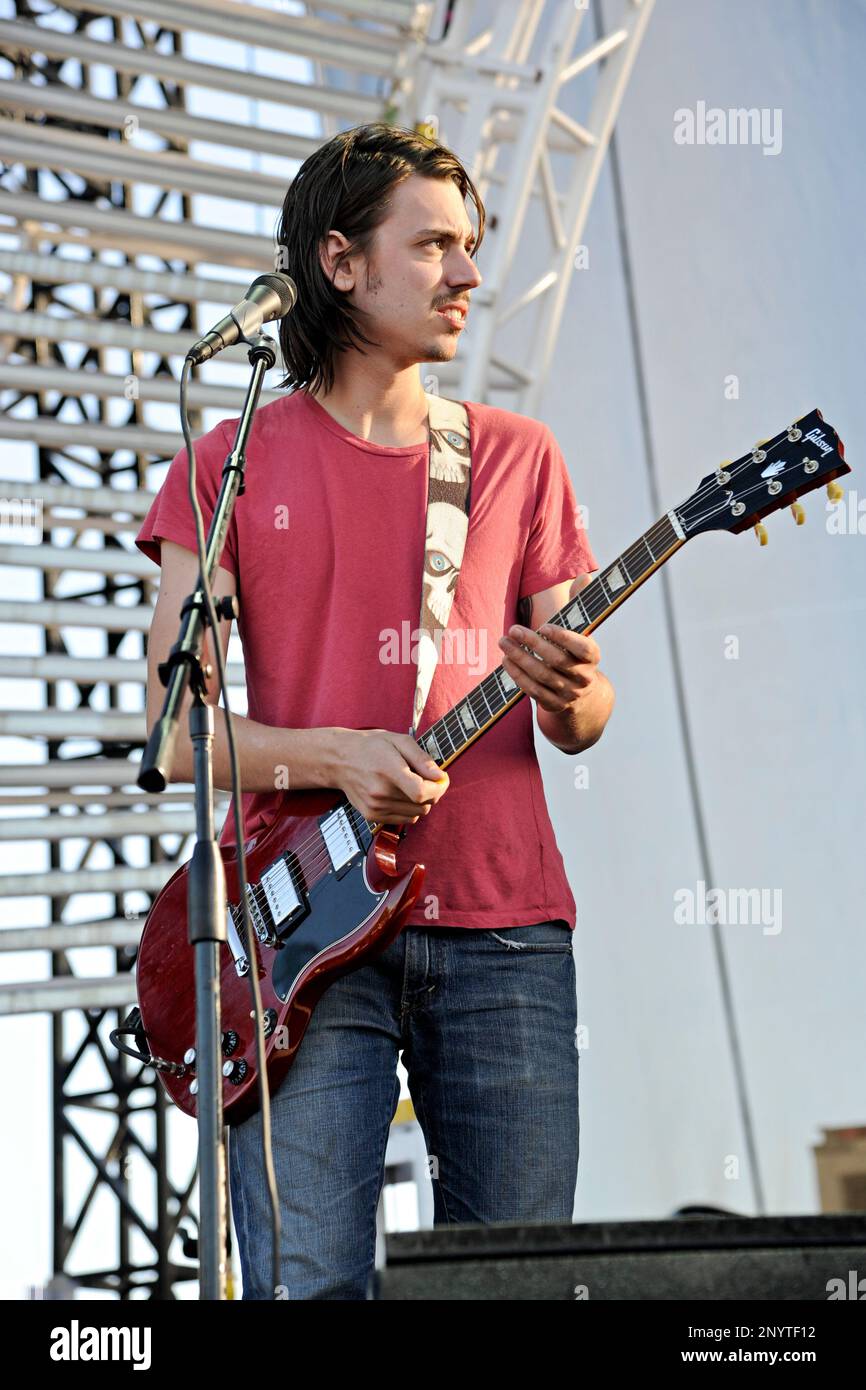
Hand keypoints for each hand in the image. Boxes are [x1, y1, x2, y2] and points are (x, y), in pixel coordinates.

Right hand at [333, 729, 448, 825]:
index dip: (439, 788)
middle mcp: (380, 793)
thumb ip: (422, 759)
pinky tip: (400, 794)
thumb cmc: (371, 746)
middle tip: (426, 778)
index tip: (442, 779)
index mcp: (388, 771)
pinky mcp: (372, 816)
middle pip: (424, 805)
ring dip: (421, 802)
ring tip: (410, 784)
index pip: (422, 792)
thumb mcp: (399, 741)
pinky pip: (404, 820)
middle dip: (433, 793)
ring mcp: (375, 807)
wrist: (339, 759)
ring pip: (417, 815)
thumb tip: (440, 776)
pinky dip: (409, 809)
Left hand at [497, 578, 600, 714]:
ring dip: (520, 659)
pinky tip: (506, 661)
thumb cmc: (576, 654)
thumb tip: (584, 576)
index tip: (543, 625)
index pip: (583, 648)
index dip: (563, 637)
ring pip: (542, 676)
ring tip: (503, 642)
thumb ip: (580, 604)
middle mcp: (583, 677)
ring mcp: (569, 694)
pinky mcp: (554, 705)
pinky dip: (518, 676)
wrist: (583, 696)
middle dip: (533, 644)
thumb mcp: (582, 631)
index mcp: (593, 657)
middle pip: (557, 661)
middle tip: (513, 630)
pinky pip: (533, 691)